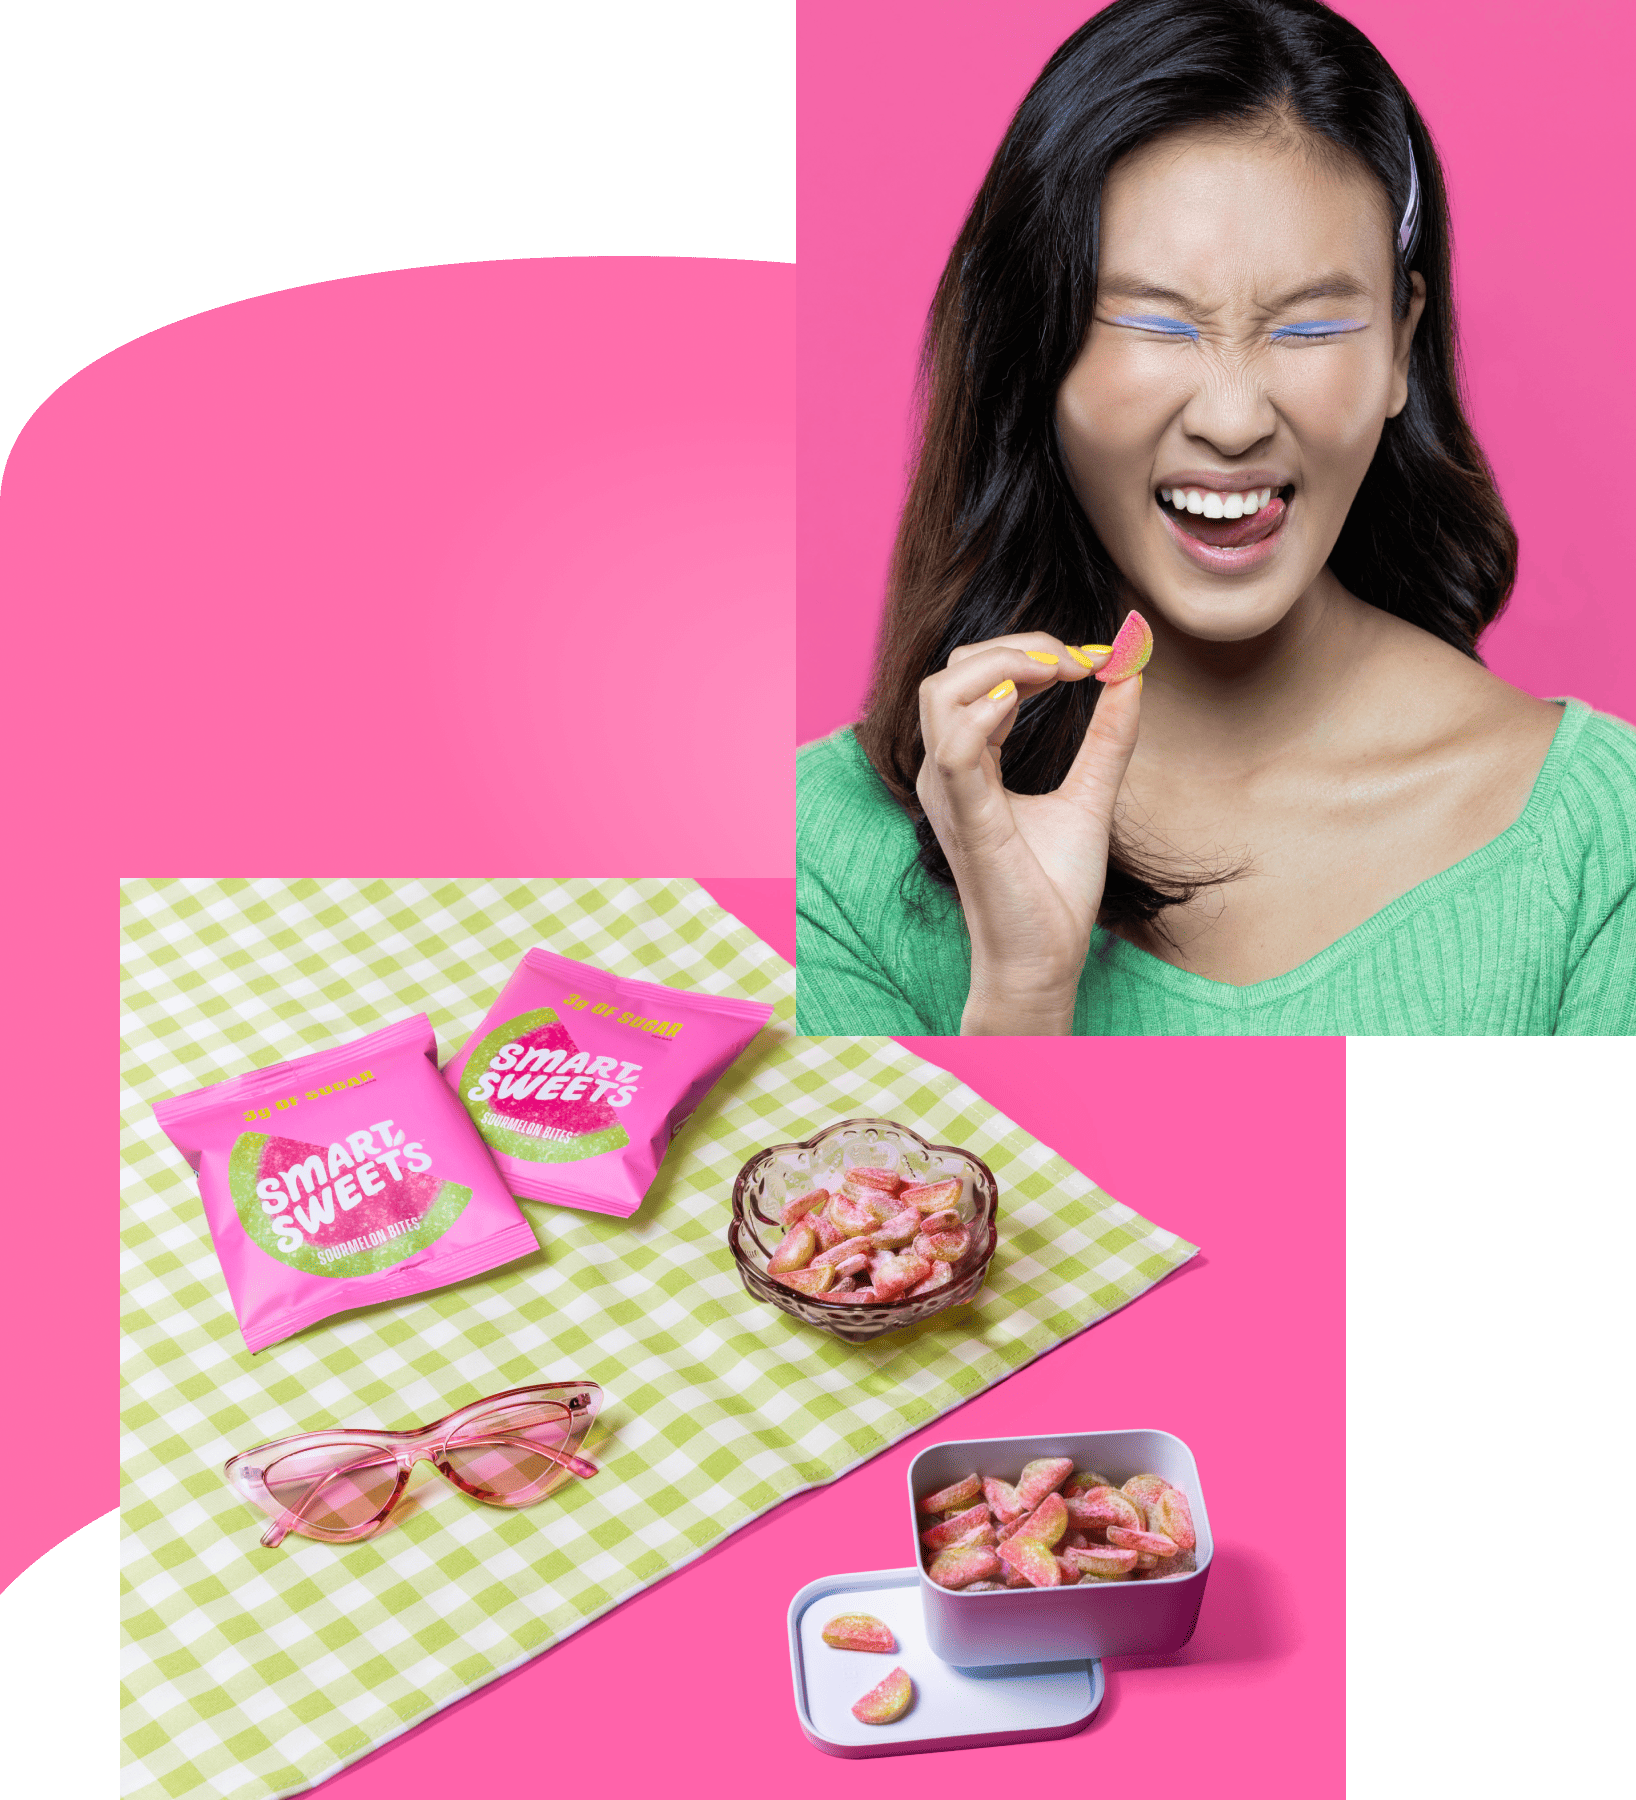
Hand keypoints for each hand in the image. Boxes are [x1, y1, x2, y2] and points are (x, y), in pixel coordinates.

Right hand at [914, 633, 1142, 1033]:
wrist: (1043, 959)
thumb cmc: (1052, 891)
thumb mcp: (1091, 797)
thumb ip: (1108, 739)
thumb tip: (1130, 675)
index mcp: (968, 763)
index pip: (978, 676)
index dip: (1034, 652)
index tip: (1094, 660)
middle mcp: (947, 771)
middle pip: (954, 670)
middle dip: (1020, 646)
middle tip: (1083, 661)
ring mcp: (950, 792)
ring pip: (942, 693)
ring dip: (1004, 665)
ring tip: (1060, 673)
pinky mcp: (967, 818)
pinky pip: (954, 748)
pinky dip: (986, 713)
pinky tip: (1026, 705)